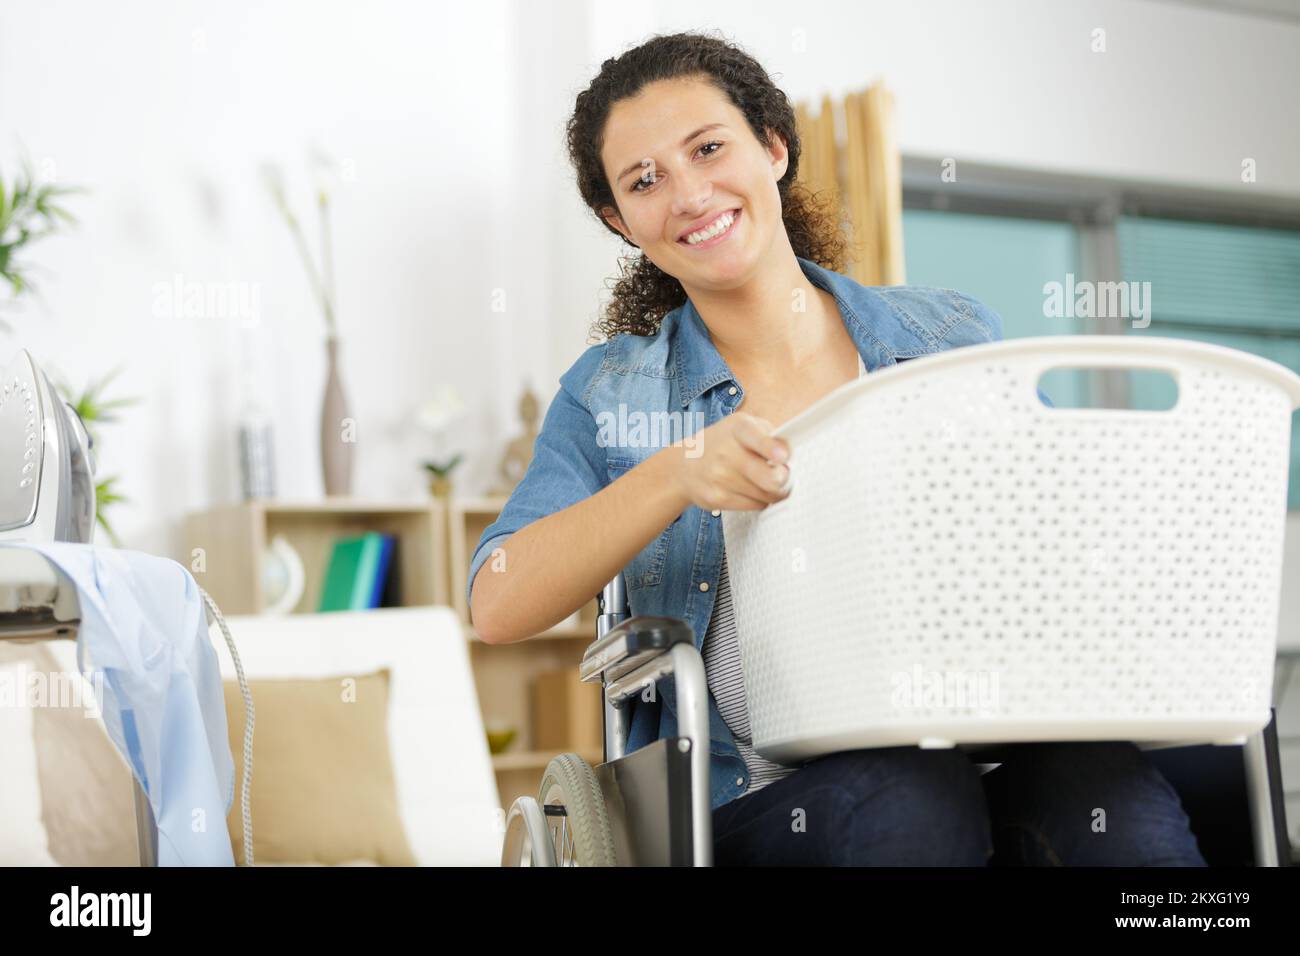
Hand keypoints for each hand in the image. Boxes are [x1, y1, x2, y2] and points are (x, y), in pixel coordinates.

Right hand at [672, 411, 790, 511]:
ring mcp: (720, 477)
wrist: (684, 466)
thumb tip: (789, 454)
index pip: (757, 438)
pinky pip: (755, 505)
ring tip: (765, 482)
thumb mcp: (744, 427)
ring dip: (773, 491)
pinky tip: (750, 490)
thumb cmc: (723, 444)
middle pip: (770, 478)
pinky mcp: (717, 498)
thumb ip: (769, 435)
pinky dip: (759, 500)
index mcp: (738, 428)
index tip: (783, 457)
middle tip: (783, 476)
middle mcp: (727, 452)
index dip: (772, 449)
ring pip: (767, 495)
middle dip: (784, 479)